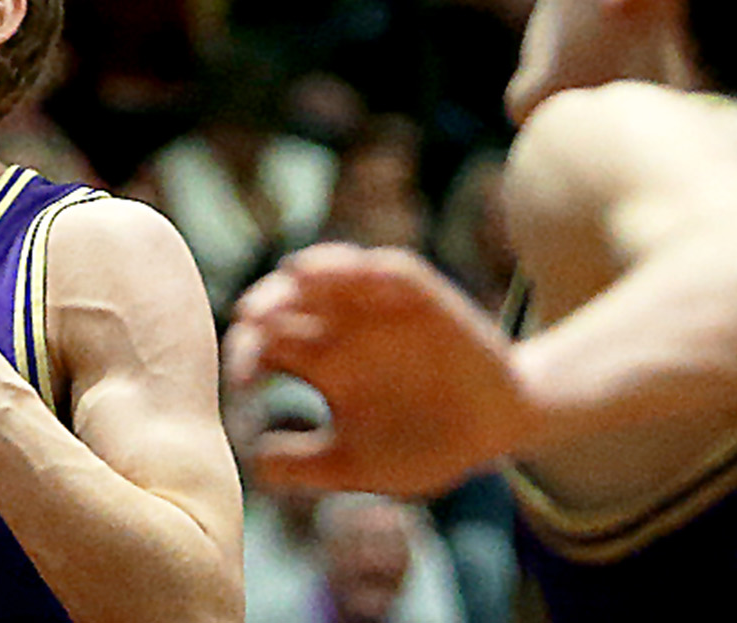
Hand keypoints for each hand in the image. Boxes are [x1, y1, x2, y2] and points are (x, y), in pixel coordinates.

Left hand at [226, 244, 533, 498]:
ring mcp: (378, 307)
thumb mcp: (357, 463)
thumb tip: (251, 468)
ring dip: (315, 269)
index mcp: (317, 365)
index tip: (242, 384)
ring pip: (333, 271)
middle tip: (251, 318)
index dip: (244, 357)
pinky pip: (394, 271)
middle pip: (286, 299)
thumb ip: (306, 466)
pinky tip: (362, 271)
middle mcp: (338, 328)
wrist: (494, 427)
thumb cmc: (421, 445)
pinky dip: (376, 267)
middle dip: (266, 303)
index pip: (264, 346)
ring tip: (297, 277)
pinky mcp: (422, 297)